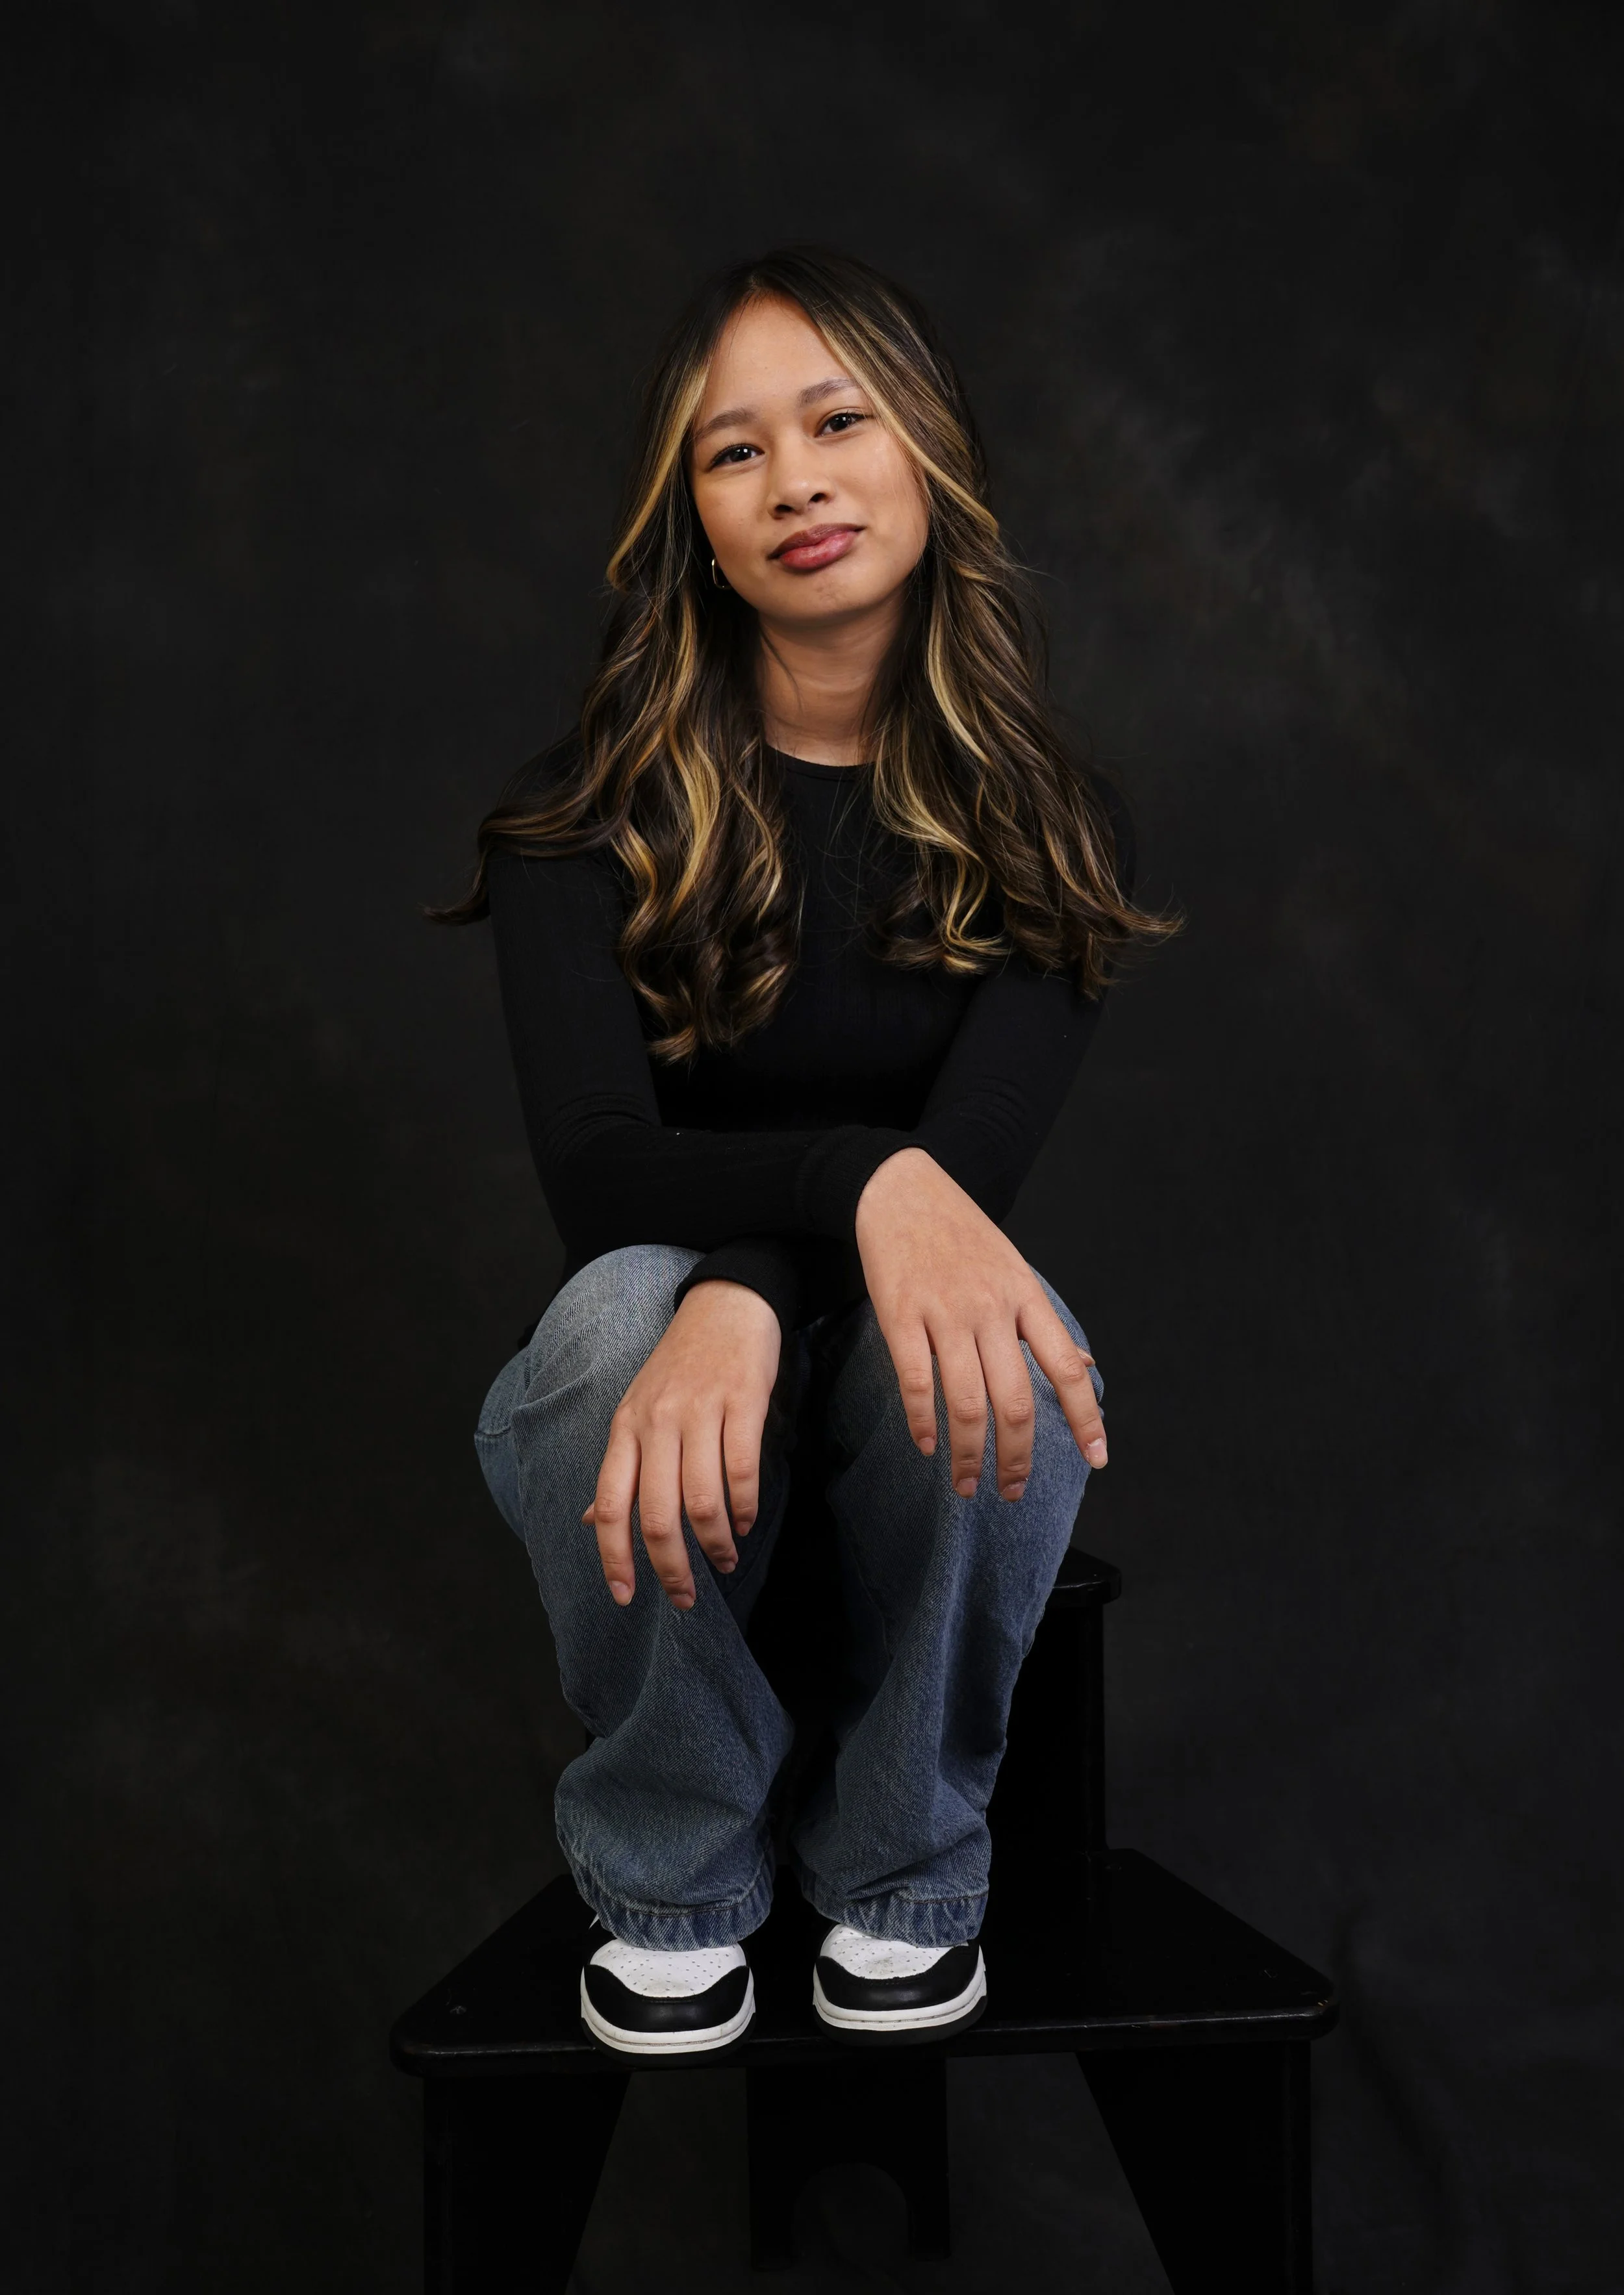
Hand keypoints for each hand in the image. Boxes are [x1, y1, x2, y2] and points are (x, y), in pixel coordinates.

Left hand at [582, 1280, 780, 1611]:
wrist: (725, 1303)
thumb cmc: (680, 1366)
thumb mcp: (636, 1410)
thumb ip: (620, 1468)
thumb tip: (591, 1521)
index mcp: (625, 1428)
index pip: (610, 1504)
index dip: (614, 1557)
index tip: (624, 1598)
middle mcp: (656, 1422)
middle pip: (657, 1513)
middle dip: (671, 1567)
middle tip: (685, 1598)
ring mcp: (699, 1411)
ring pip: (701, 1498)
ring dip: (714, 1543)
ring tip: (725, 1561)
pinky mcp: (742, 1401)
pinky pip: (741, 1468)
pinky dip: (744, 1506)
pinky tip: (745, 1523)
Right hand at [854, 1147, 1105, 1499]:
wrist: (900, 1188)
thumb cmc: (961, 1234)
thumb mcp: (1015, 1269)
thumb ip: (1043, 1323)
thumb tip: (1086, 1368)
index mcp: (1026, 1296)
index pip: (1066, 1367)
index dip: (1085, 1417)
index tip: (1097, 1459)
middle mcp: (991, 1307)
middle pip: (1014, 1400)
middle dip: (1017, 1458)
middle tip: (1012, 1492)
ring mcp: (944, 1312)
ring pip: (966, 1402)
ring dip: (968, 1455)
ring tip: (966, 1485)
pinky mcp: (899, 1314)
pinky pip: (916, 1382)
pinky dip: (922, 1422)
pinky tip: (926, 1446)